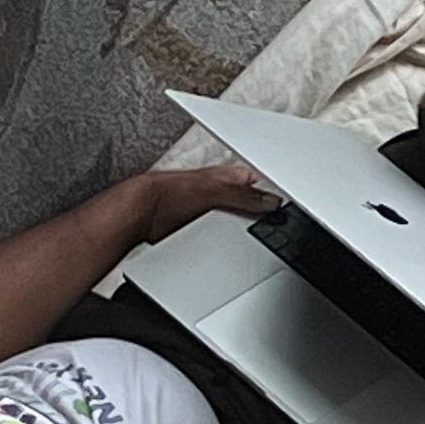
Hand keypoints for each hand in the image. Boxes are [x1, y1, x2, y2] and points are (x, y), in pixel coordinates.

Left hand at [135, 161, 278, 238]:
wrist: (141, 212)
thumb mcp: (215, 191)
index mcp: (230, 176)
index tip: (283, 213)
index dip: (274, 198)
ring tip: (244, 240)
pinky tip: (225, 247)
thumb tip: (271, 202)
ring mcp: (212, 211)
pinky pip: (220, 237)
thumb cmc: (169, 191)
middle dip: (258, 219)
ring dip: (239, 232)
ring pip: (236, 223)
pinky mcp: (201, 228)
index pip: (261, 186)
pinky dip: (224, 242)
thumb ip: (244, 197)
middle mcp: (223, 192)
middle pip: (251, 207)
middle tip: (268, 230)